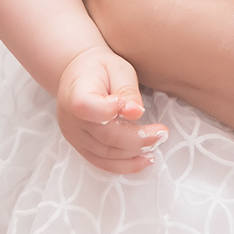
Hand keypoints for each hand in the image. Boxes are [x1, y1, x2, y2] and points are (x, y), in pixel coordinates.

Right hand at [56, 45, 168, 172]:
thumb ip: (127, 90)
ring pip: (105, 154)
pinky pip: (102, 162)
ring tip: (157, 142)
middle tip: (162, 133)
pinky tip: (144, 160)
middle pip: (105, 136)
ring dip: (135, 153)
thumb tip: (135, 112)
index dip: (110, 111)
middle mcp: (70, 119)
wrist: (79, 75)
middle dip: (138, 138)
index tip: (135, 109)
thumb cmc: (101, 68)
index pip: (87, 107)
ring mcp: (74, 136)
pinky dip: (124, 165)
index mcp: (76, 93)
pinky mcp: (81, 147)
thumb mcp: (118, 68)